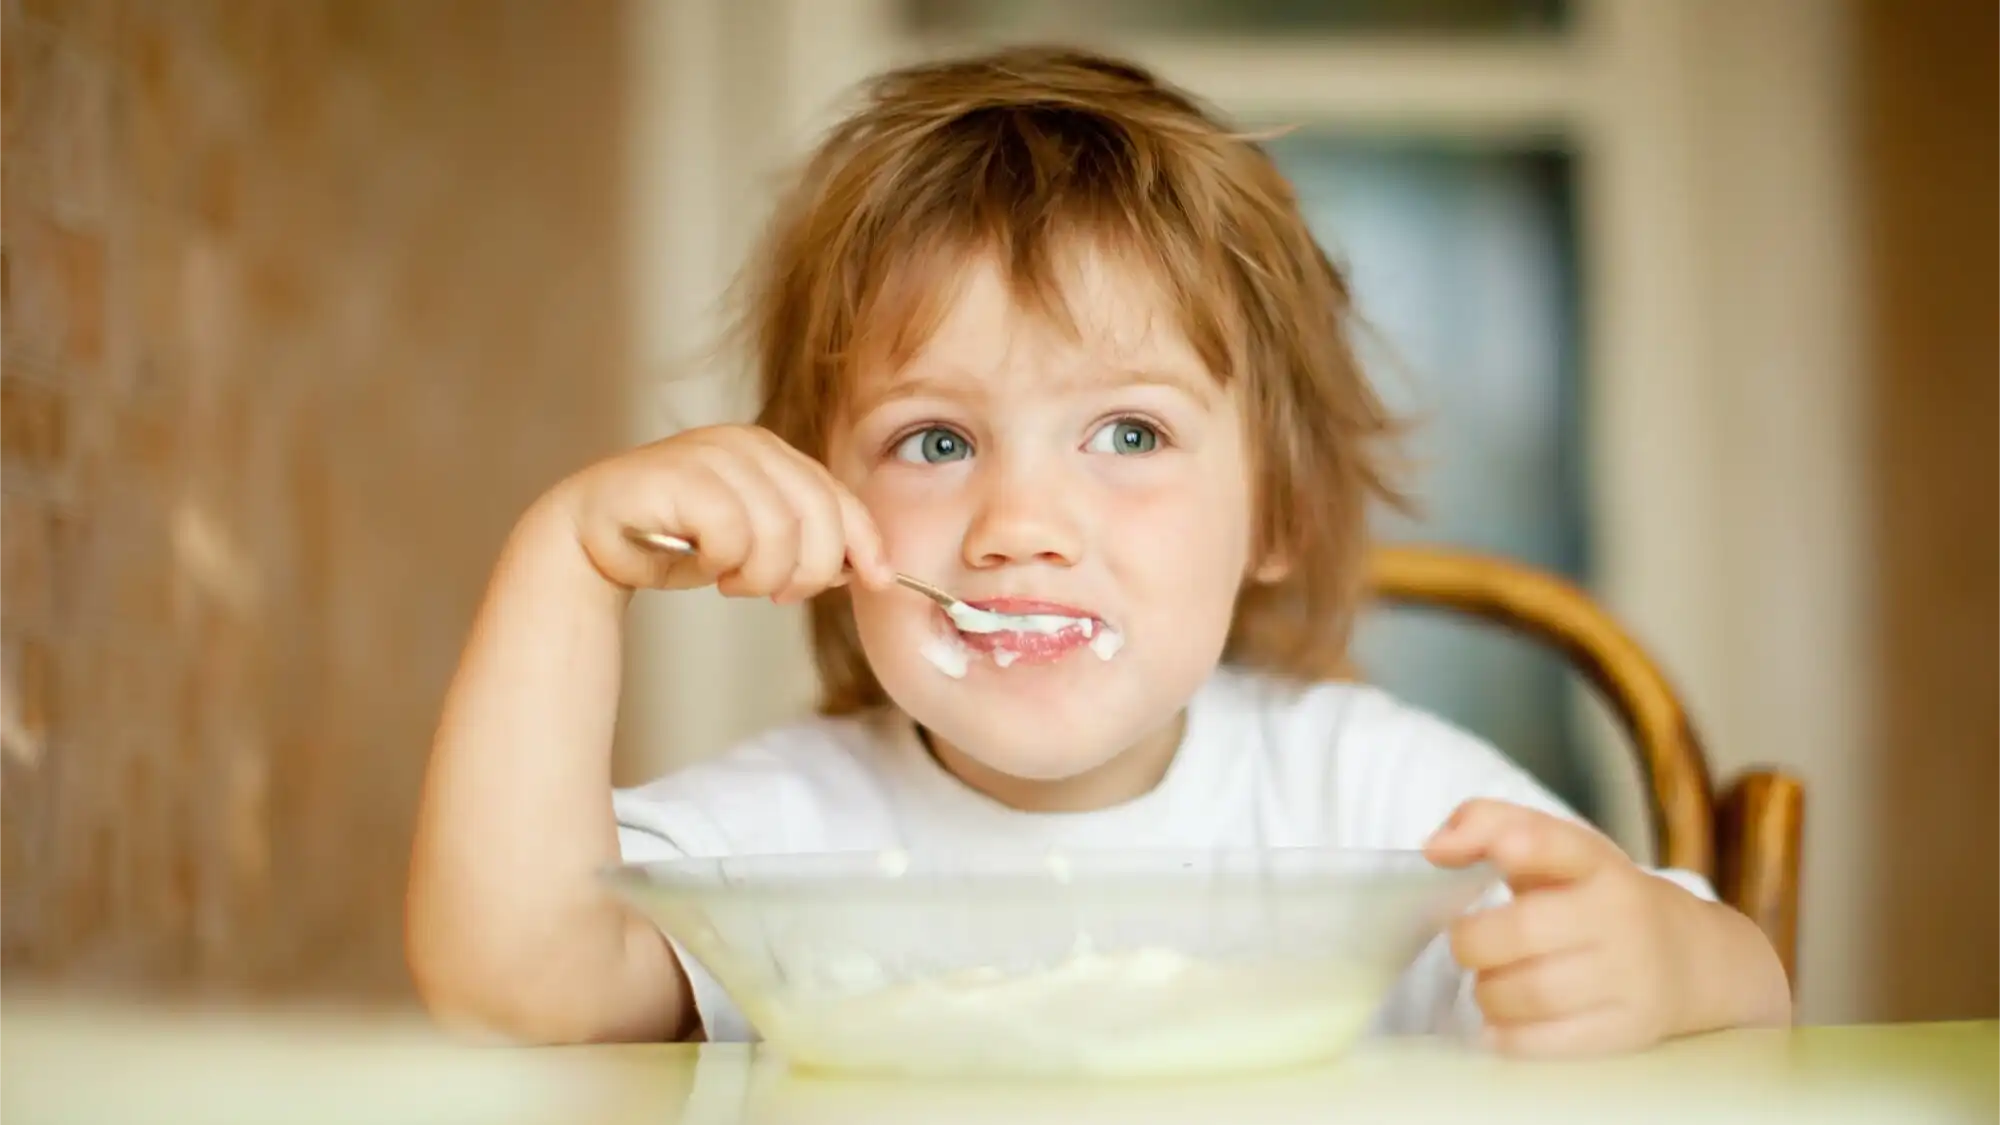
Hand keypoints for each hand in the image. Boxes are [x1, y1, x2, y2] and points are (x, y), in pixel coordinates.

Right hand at [549, 424, 895, 600]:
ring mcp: (712, 454)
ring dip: (759, 575)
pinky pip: (733, 534)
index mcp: (773, 453)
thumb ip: (808, 544)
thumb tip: (870, 568)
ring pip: (779, 532)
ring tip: (732, 580)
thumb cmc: (678, 542)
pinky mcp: (680, 474)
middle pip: (820, 517)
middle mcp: (747, 444)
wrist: (594, 540)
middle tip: (777, 593)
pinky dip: (724, 563)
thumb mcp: (758, 544)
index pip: (840, 497)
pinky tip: (705, 565)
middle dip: (809, 570)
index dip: (865, 543)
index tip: (879, 581)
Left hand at [1424, 799, 1704, 1055]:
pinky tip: (1501, 1022)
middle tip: (1469, 945)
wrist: (1690, 956)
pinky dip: (1508, 1036)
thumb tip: (1435, 848)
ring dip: (1488, 993)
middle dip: (1473, 943)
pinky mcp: (1629, 1028)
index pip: (1559, 843)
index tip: (1501, 850)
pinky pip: (1550, 1042)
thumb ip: (1488, 827)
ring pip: (1533, 993)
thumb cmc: (1594, 896)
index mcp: (1595, 862)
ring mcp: (1631, 975)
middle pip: (1525, 931)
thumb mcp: (1554, 850)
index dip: (1524, 843)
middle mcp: (1620, 914)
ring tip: (1490, 983)